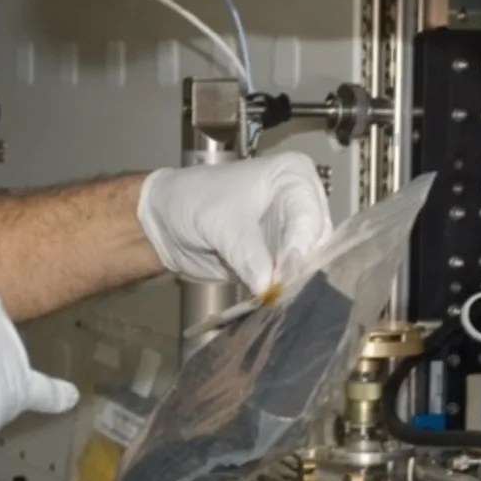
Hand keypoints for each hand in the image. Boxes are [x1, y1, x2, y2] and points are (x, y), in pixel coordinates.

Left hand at [137, 151, 331, 295]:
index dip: (300, 246)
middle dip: (300, 269)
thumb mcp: (220, 223)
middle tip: (284, 293)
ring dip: (294, 284)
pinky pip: (289, 279)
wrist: (165, 219)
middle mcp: (301, 203)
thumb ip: (246, 252)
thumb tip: (267, 284)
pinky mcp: (279, 259)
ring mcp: (291, 233)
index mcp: (293, 177)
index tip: (285, 273)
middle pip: (316, 242)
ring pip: (308, 264)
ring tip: (278, 301)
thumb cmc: (192, 201)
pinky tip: (272, 303)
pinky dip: (281, 292)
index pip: (309, 215)